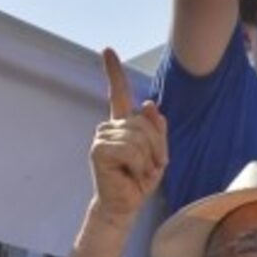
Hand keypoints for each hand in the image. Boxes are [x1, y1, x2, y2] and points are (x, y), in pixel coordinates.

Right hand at [90, 48, 167, 222]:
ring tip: (140, 173)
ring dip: (148, 159)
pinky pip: (130, 149)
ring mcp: (101, 136)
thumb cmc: (139, 181)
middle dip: (156, 147)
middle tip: (151, 167)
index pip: (119, 93)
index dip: (113, 72)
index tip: (107, 50)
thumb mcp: (157, 153)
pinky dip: (138, 165)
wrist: (124, 205)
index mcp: (123, 124)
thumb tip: (150, 103)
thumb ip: (157, 129)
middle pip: (144, 122)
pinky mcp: (98, 149)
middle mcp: (110, 126)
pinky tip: (130, 175)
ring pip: (139, 136)